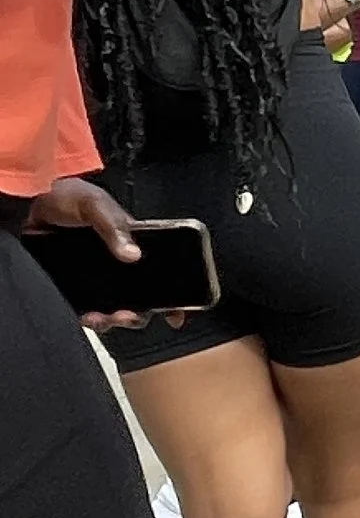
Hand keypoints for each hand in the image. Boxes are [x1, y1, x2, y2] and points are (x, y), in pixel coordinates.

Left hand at [27, 176, 164, 331]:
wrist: (25, 203)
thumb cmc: (64, 196)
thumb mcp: (93, 204)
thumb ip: (113, 226)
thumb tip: (133, 253)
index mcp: (130, 244)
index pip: (157, 273)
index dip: (169, 297)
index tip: (175, 315)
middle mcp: (115, 265)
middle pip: (137, 300)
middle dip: (137, 315)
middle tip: (129, 315)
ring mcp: (94, 279)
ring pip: (112, 310)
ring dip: (112, 320)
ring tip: (105, 318)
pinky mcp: (73, 288)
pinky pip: (85, 311)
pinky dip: (89, 320)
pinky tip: (86, 316)